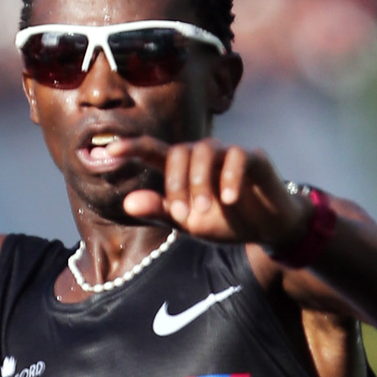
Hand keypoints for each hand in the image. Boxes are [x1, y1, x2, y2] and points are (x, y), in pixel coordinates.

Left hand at [119, 138, 308, 247]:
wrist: (267, 229)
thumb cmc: (226, 222)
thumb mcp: (190, 224)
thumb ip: (161, 212)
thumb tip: (128, 203)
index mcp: (183, 170)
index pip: (153, 151)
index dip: (131, 148)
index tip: (108, 150)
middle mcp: (203, 156)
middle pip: (179, 151)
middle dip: (175, 182)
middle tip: (183, 213)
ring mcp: (228, 153)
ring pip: (204, 150)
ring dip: (199, 182)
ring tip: (203, 211)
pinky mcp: (254, 157)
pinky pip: (237, 156)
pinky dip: (229, 178)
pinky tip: (228, 200)